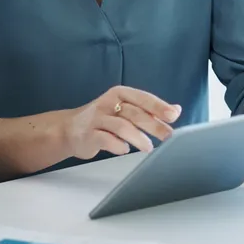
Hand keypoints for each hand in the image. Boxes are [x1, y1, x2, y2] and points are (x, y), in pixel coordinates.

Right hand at [57, 86, 180, 159]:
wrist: (68, 129)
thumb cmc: (102, 119)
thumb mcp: (126, 109)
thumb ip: (149, 109)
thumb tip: (176, 109)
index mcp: (119, 94)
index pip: (142, 98)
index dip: (159, 107)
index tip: (173, 116)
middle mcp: (107, 103)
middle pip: (134, 113)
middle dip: (154, 125)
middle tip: (168, 137)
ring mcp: (96, 118)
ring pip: (121, 126)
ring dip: (138, 138)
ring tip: (148, 148)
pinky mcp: (88, 135)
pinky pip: (106, 140)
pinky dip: (118, 146)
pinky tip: (125, 150)